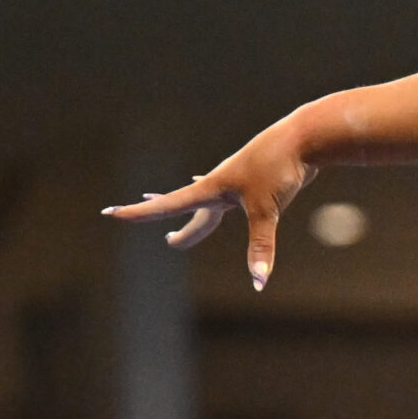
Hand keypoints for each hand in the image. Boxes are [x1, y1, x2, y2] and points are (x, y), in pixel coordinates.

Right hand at [101, 122, 315, 290]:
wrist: (305, 137)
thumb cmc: (281, 168)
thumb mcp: (267, 209)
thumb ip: (261, 245)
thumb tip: (258, 280)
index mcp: (213, 189)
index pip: (168, 205)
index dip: (139, 212)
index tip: (112, 213)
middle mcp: (222, 185)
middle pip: (192, 211)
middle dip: (181, 230)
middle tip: (169, 241)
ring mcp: (240, 182)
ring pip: (210, 204)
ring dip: (197, 216)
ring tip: (182, 226)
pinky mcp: (259, 181)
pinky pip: (233, 196)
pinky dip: (224, 203)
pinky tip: (228, 199)